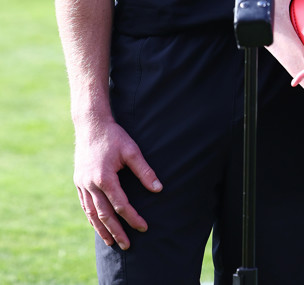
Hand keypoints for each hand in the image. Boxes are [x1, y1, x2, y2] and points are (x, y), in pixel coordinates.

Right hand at [74, 117, 161, 249]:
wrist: (90, 124)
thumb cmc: (114, 136)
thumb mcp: (132, 150)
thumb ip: (145, 171)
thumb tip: (159, 189)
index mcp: (104, 177)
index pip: (120, 205)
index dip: (132, 218)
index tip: (143, 227)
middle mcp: (90, 184)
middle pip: (104, 214)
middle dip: (116, 231)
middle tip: (127, 245)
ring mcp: (82, 183)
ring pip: (92, 213)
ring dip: (101, 229)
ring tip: (111, 242)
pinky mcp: (78, 181)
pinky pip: (84, 205)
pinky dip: (91, 217)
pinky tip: (97, 225)